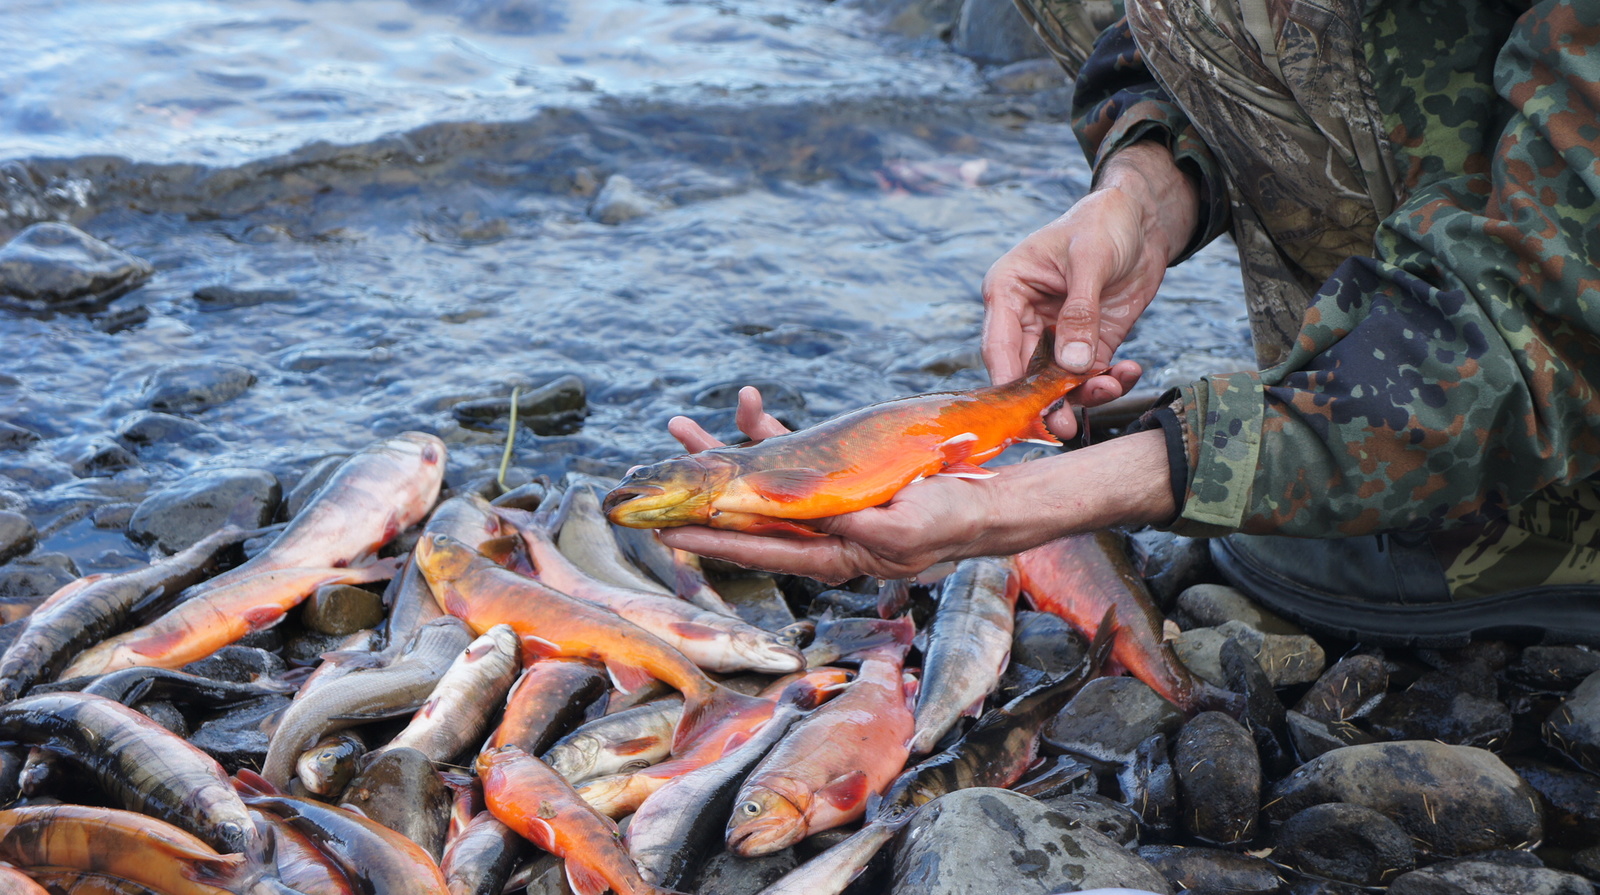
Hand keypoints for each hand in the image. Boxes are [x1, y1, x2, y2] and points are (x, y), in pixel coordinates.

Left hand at [659, 387, 1175, 582]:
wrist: (998, 499)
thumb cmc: (956, 516)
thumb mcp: (901, 527)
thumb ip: (850, 524)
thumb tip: (799, 519)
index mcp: (834, 554)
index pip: (760, 547)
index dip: (711, 537)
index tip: (665, 529)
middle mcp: (825, 532)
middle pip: (749, 513)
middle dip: (702, 490)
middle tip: (654, 468)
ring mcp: (835, 503)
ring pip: (766, 480)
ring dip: (726, 453)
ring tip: (684, 425)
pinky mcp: (850, 476)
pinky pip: (799, 456)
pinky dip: (772, 436)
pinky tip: (750, 409)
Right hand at [981, 140, 1199, 438]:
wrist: (1142, 218)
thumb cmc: (1103, 224)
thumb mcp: (1090, 262)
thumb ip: (1079, 314)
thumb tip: (1072, 366)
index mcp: (1008, 292)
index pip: (999, 347)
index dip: (1009, 385)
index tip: (1026, 414)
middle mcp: (1025, 318)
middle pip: (1025, 374)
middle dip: (1047, 402)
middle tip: (1065, 429)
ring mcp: (1056, 334)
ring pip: (1058, 382)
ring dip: (1083, 395)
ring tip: (1111, 389)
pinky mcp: (1088, 343)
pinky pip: (1091, 375)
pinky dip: (1109, 382)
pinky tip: (1128, 372)